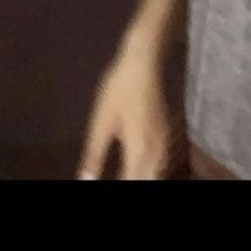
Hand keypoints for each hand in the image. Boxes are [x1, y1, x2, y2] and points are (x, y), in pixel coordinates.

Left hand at [77, 50, 170, 180]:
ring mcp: (163, 144)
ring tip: (126, 176)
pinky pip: (161, 164)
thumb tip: (84, 178)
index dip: (119, 187)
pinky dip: (150, 172)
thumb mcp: (101, 120)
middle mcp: (155, 152)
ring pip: (157, 175)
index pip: (130, 182)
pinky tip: (139, 168)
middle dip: (132, 183)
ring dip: (142, 179)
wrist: (143, 63)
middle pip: (147, 181)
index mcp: (138, 150)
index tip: (99, 185)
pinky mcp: (166, 135)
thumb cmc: (119, 89)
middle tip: (117, 179)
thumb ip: (94, 153)